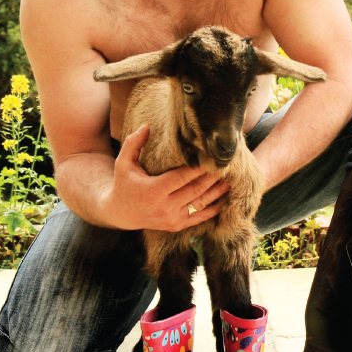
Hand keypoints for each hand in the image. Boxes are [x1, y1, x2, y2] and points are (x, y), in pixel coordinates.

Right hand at [101, 124, 230, 231]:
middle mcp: (165, 207)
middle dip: (213, 177)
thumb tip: (147, 126)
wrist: (120, 213)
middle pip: (196, 190)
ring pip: (201, 204)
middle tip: (227, 164)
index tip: (212, 156)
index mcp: (154, 191)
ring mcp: (172, 219)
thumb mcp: (123, 163)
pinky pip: (199, 217)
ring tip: (231, 179)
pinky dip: (213, 209)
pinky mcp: (176, 226)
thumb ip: (134, 144)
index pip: (182, 177)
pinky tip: (224, 199)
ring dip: (217, 192)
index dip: (199, 167)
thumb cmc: (124, 184)